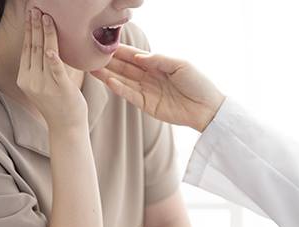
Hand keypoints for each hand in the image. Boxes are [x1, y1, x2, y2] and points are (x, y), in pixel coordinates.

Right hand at [16, 8, 87, 131]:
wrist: (66, 127)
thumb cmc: (59, 103)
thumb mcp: (44, 84)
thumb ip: (44, 66)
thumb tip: (49, 45)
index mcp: (25, 78)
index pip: (27, 49)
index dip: (29, 31)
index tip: (31, 14)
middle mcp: (31, 81)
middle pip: (33, 48)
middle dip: (35, 27)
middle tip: (37, 9)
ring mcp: (45, 86)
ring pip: (44, 54)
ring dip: (46, 34)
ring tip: (47, 17)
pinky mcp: (60, 90)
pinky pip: (56, 72)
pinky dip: (54, 60)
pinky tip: (52, 49)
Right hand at [91, 45, 225, 131]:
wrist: (207, 108)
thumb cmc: (198, 83)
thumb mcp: (180, 65)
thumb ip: (158, 60)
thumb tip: (138, 57)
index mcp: (157, 65)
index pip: (134, 56)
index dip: (120, 51)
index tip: (105, 46)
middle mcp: (149, 77)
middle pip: (125, 68)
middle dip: (109, 62)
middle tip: (91, 57)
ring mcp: (147, 91)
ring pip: (124, 81)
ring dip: (109, 75)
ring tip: (93, 69)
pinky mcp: (147, 105)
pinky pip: (131, 95)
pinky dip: (120, 89)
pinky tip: (109, 81)